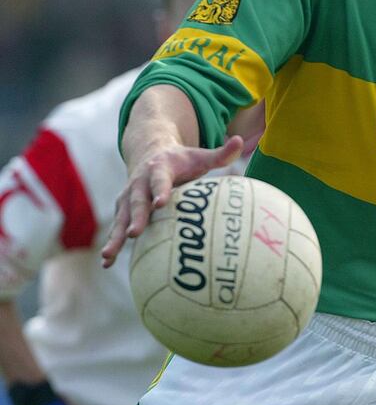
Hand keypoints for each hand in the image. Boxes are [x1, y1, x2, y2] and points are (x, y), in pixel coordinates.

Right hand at [101, 135, 243, 266]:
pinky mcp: (123, 210)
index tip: (161, 203)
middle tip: (134, 234)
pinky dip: (112, 243)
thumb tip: (240, 141)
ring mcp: (128, 197)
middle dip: (136, 218)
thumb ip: (220, 154)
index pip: (160, 180)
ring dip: (114, 237)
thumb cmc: (182, 160)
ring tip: (108, 255)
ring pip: (120, 218)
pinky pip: (116, 228)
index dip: (161, 190)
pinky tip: (106, 262)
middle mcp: (139, 183)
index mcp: (159, 169)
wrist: (150, 153)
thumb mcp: (199, 156)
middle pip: (137, 202)